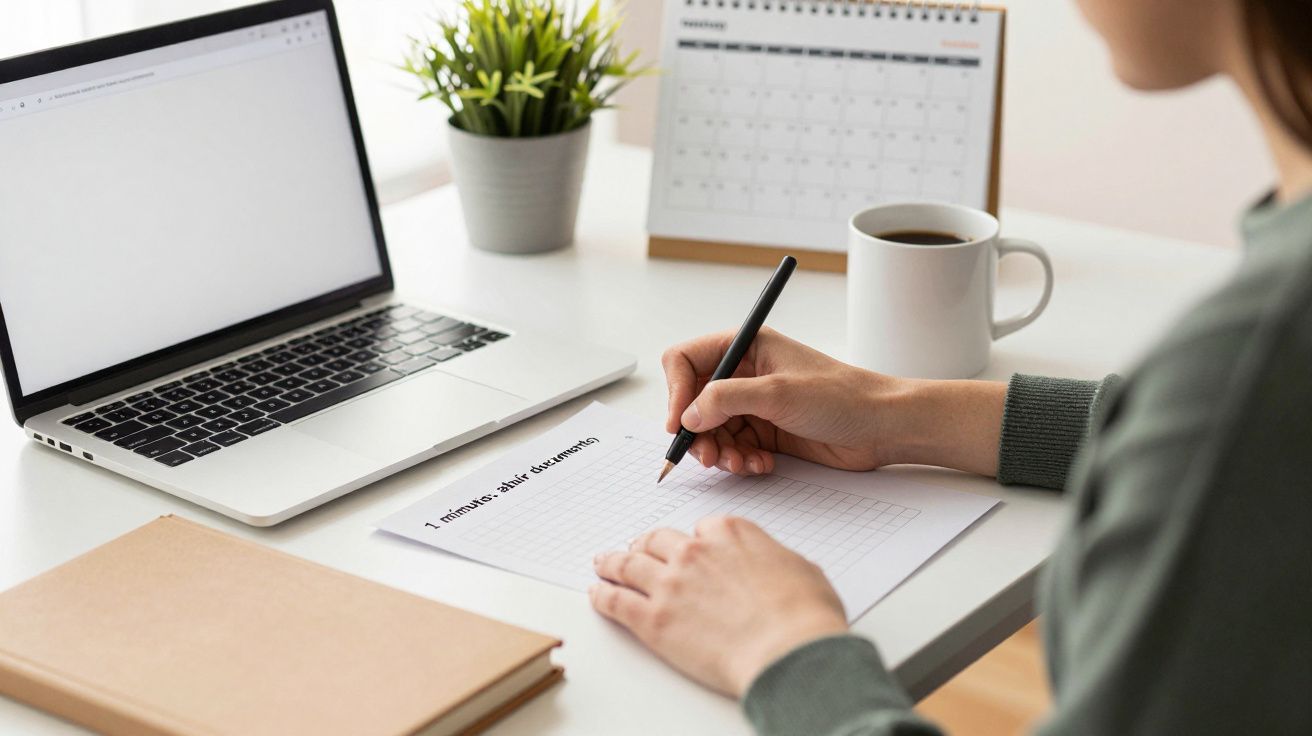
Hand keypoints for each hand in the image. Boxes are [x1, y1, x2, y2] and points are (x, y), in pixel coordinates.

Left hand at [590, 516, 846, 696]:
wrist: (788, 651)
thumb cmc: (804, 615)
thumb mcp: (801, 568)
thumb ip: (773, 559)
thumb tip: (772, 567)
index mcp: (730, 533)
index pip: (701, 528)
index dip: (695, 541)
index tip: (689, 547)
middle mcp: (694, 551)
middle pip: (657, 540)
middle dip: (645, 544)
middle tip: (636, 548)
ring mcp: (669, 584)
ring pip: (628, 564)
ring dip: (612, 562)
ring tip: (602, 563)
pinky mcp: (652, 620)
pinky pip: (616, 601)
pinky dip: (602, 595)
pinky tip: (596, 593)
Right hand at [662, 327, 901, 473]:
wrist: (881, 427)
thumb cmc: (841, 396)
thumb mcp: (778, 392)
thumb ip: (726, 399)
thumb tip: (688, 414)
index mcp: (745, 346)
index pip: (686, 361)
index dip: (676, 392)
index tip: (679, 423)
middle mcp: (745, 373)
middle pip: (694, 401)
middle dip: (698, 431)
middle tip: (708, 456)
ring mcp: (754, 403)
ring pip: (711, 430)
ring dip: (720, 452)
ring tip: (741, 464)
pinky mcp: (765, 431)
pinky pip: (734, 447)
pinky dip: (740, 460)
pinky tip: (760, 466)